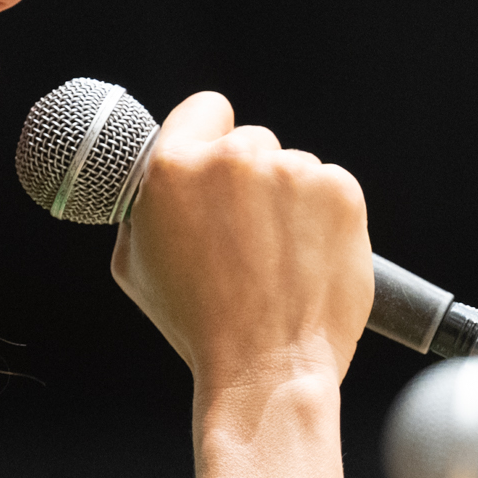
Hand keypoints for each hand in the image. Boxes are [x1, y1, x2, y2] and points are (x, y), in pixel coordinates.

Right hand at [111, 92, 373, 396]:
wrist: (266, 368)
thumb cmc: (199, 324)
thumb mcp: (137, 264)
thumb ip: (148, 206)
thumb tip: (160, 180)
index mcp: (174, 167)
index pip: (204, 109)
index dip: (210, 134)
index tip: (217, 162)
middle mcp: (234, 157)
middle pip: (250, 143)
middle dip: (250, 181)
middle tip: (246, 238)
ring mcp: (293, 170)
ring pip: (293, 168)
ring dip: (289, 201)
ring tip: (278, 260)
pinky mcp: (340, 190)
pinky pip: (330, 187)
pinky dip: (324, 217)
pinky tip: (308, 258)